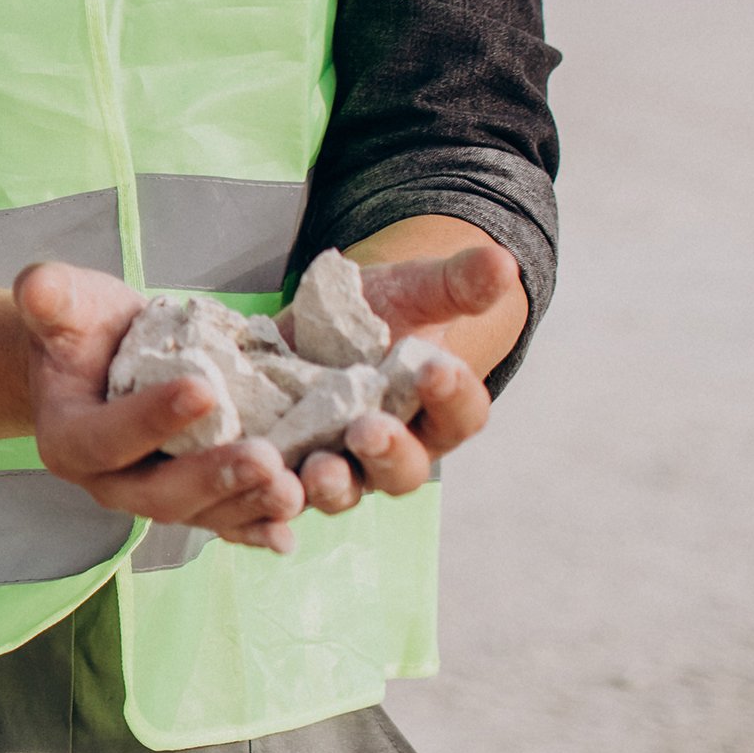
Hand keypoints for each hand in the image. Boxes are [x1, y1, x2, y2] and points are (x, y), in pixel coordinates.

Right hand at [15, 261, 308, 552]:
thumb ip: (51, 296)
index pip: (107, 438)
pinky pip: (222, 524)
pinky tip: (288, 533)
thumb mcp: (64, 303)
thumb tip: (38, 288)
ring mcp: (151, 497)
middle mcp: (106, 483)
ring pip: (199, 515)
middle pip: (158, 494)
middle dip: (212, 480)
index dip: (152, 419)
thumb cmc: (83, 330)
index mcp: (68, 439)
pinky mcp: (192, 502)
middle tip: (264, 458)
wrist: (101, 358)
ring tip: (291, 485)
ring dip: (247, 505)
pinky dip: (256, 530)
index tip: (204, 389)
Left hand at [293, 242, 518, 517]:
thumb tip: (502, 262)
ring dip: (328, 485)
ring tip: (316, 469)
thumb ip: (457, 284)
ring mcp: (337, 463)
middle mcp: (392, 451)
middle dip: (388, 452)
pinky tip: (251, 471)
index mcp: (438, 413)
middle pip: (401, 470)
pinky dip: (266, 490)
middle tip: (369, 430)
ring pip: (340, 490)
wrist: (315, 322)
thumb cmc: (379, 312)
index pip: (459, 414)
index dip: (453, 395)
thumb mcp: (413, 292)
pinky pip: (276, 490)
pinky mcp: (283, 464)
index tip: (439, 367)